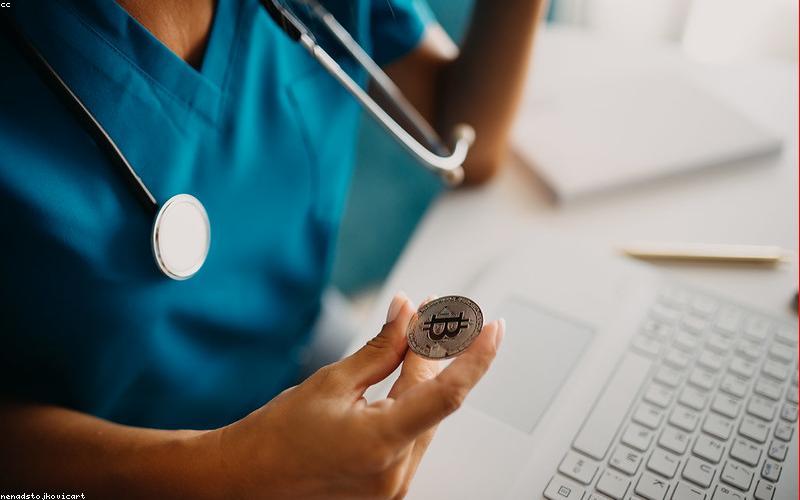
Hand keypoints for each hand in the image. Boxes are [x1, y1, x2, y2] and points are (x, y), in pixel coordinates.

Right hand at [209, 293, 503, 498]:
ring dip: (423, 379)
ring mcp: (392, 487)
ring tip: (413, 342)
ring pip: (425, 419)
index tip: (491, 329)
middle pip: (436, 401)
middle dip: (437, 354)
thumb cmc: (276, 437)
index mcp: (381, 444)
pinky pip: (411, 438)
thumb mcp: (332, 383)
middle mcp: (394, 474)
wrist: (244, 481)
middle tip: (432, 316)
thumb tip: (407, 313)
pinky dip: (410, 405)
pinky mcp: (385, 490)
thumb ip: (381, 348)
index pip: (448, 394)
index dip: (477, 356)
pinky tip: (404, 379)